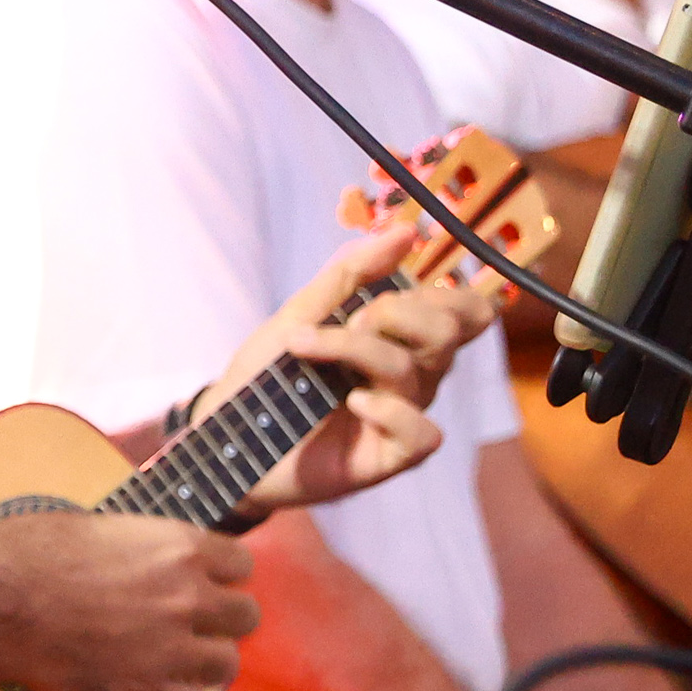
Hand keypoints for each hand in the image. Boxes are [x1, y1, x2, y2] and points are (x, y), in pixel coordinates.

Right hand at [0, 506, 258, 690]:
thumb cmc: (31, 553)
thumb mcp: (99, 529)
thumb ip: (143, 548)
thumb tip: (149, 559)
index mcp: (180, 547)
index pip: (241, 564)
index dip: (221, 575)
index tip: (203, 582)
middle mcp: (189, 597)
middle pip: (245, 616)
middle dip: (221, 620)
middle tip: (190, 625)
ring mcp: (173, 649)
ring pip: (226, 663)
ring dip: (203, 662)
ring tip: (172, 661)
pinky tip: (151, 688)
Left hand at [212, 225, 498, 514]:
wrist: (227, 434)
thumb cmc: (268, 373)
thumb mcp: (303, 312)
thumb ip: (352, 273)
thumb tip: (405, 233)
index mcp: (401, 337)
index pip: (464, 311)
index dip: (450, 296)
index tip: (389, 293)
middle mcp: (412, 375)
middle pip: (448, 330)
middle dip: (398, 312)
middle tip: (350, 319)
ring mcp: (402, 415)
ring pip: (419, 370)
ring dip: (358, 349)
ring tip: (307, 348)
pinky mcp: (389, 457)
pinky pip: (423, 434)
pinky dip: (392, 412)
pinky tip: (354, 402)